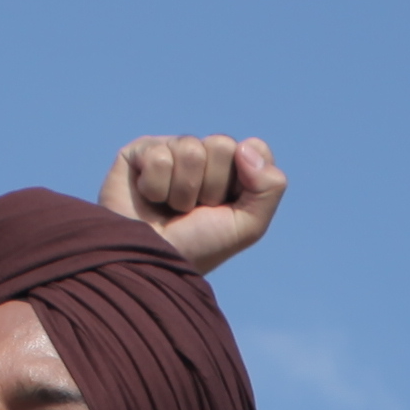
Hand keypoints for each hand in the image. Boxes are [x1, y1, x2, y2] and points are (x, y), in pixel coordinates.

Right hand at [101, 134, 288, 272]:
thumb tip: (246, 146)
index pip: (255, 148)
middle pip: (222, 144)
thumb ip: (270, 186)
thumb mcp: (248, 226)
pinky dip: (155, 187)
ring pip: (190, 149)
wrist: (152, 264)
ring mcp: (171, 151)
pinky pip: (158, 155)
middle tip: (195, 210)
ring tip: (171, 209)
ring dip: (182, 190)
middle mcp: (203, 157)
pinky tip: (149, 200)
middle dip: (211, 186)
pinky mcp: (139, 153)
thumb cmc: (199, 246)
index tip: (228, 205)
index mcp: (232, 171)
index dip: (245, 177)